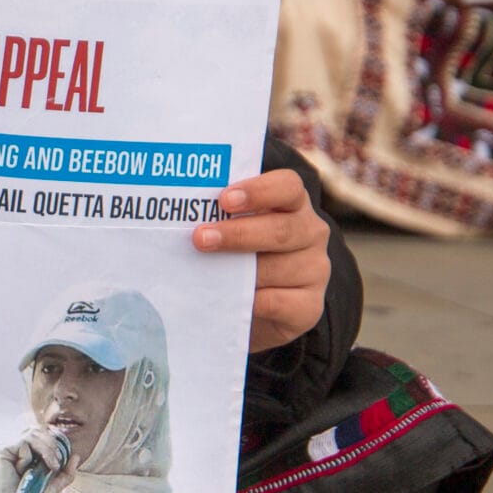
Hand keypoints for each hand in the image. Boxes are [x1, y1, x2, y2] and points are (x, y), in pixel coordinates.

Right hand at [0, 426, 73, 492]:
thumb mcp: (54, 484)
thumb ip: (66, 471)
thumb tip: (76, 456)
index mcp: (23, 451)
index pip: (38, 433)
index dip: (51, 440)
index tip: (60, 458)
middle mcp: (13, 448)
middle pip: (36, 430)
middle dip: (51, 444)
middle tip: (57, 462)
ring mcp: (5, 449)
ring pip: (31, 435)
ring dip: (46, 450)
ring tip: (50, 466)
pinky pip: (21, 444)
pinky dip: (28, 458)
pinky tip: (23, 471)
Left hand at [194, 167, 331, 353]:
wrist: (256, 303)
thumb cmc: (239, 253)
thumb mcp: (234, 228)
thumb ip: (220, 217)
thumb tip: (178, 212)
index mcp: (293, 204)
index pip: (288, 187)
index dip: (258, 191)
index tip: (224, 200)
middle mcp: (311, 233)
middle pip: (281, 229)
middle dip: (238, 234)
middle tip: (201, 238)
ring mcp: (315, 270)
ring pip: (279, 268)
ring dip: (240, 271)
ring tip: (207, 271)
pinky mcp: (310, 306)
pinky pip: (280, 303)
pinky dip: (253, 301)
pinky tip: (229, 298)